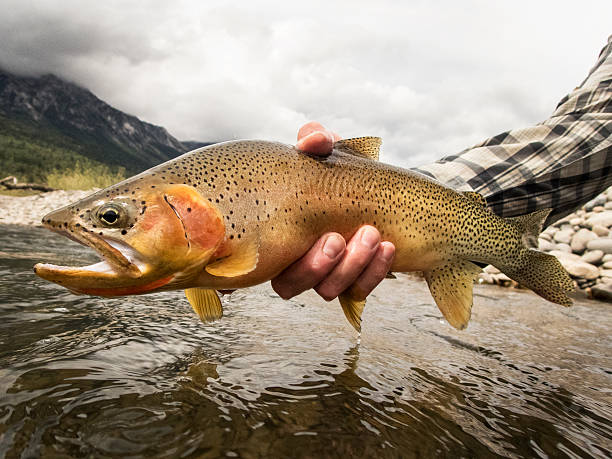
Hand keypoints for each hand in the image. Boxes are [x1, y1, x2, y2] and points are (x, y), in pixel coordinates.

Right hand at [271, 122, 395, 301]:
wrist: (375, 184)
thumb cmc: (338, 168)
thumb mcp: (326, 150)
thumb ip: (316, 139)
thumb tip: (313, 141)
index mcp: (277, 234)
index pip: (261, 264)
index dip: (272, 261)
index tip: (301, 237)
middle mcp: (295, 261)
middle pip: (290, 285)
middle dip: (316, 265)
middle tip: (337, 237)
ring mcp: (325, 274)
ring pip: (327, 291)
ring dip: (349, 267)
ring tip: (371, 234)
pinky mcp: (354, 280)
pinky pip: (359, 291)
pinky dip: (374, 272)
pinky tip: (388, 247)